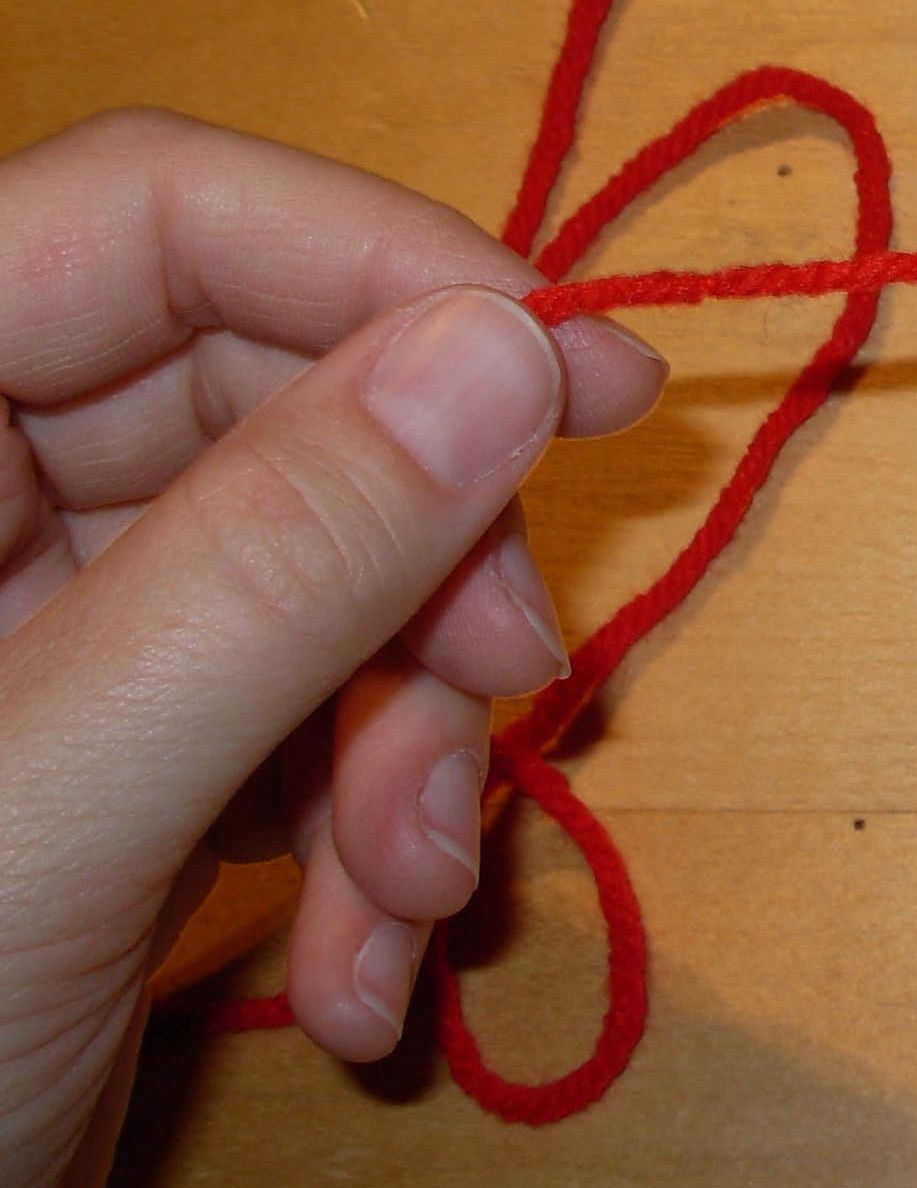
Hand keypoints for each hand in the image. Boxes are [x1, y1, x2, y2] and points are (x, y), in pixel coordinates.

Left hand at [0, 110, 664, 1187]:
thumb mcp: (44, 814)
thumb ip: (269, 569)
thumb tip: (509, 350)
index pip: (154, 221)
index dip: (384, 267)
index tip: (591, 377)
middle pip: (273, 407)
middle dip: (417, 570)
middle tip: (511, 689)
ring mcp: (44, 633)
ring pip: (322, 577)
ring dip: (409, 741)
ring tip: (412, 893)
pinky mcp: (120, 759)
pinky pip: (305, 717)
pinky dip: (371, 834)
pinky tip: (366, 966)